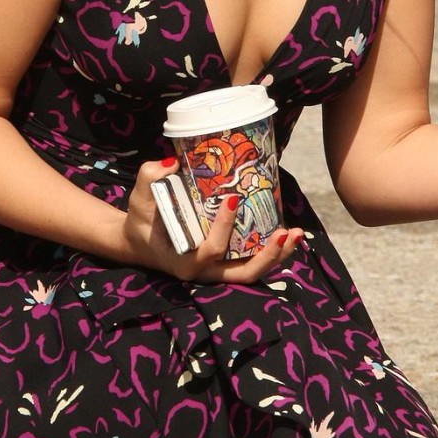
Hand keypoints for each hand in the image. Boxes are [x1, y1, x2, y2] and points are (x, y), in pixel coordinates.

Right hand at [120, 159, 302, 282]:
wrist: (140, 240)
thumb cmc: (141, 219)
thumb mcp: (139, 198)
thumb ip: (150, 178)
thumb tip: (172, 163)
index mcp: (182, 261)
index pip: (209, 251)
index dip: (223, 229)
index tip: (232, 200)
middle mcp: (203, 272)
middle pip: (242, 274)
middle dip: (267, 255)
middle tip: (285, 232)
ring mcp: (216, 271)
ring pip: (252, 273)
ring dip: (278, 256)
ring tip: (297, 233)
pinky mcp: (225, 264)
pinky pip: (252, 263)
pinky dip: (272, 252)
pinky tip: (289, 234)